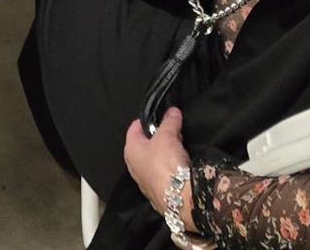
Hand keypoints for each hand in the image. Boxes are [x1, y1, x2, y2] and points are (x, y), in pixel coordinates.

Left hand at [124, 108, 194, 230]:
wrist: (179, 197)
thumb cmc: (165, 163)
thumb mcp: (168, 135)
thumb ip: (169, 121)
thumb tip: (172, 111)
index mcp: (130, 150)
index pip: (134, 128)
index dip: (147, 119)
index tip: (159, 115)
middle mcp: (133, 166)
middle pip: (145, 143)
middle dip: (159, 135)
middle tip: (173, 130)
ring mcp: (144, 180)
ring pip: (154, 158)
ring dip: (165, 151)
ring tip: (179, 145)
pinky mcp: (157, 191)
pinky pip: (162, 172)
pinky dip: (169, 165)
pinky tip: (180, 163)